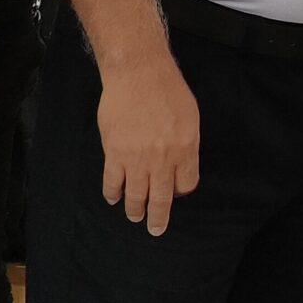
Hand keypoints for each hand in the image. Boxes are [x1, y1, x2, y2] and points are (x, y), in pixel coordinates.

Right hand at [96, 52, 198, 234]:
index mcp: (186, 148)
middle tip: (156, 230)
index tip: (174, 191)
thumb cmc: (168, 88)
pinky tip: (113, 198)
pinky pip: (113, 182)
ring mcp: (137, 158)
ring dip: (135, 210)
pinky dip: (112, 193)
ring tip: (135, 217)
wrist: (138, 73)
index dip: (180, 191)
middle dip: (159, 217)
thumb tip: (182, 162)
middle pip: (161, 198)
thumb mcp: (189, 115)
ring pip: (136, 195)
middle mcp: (163, 159)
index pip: (186, 183)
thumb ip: (187, 142)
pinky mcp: (115, 153)